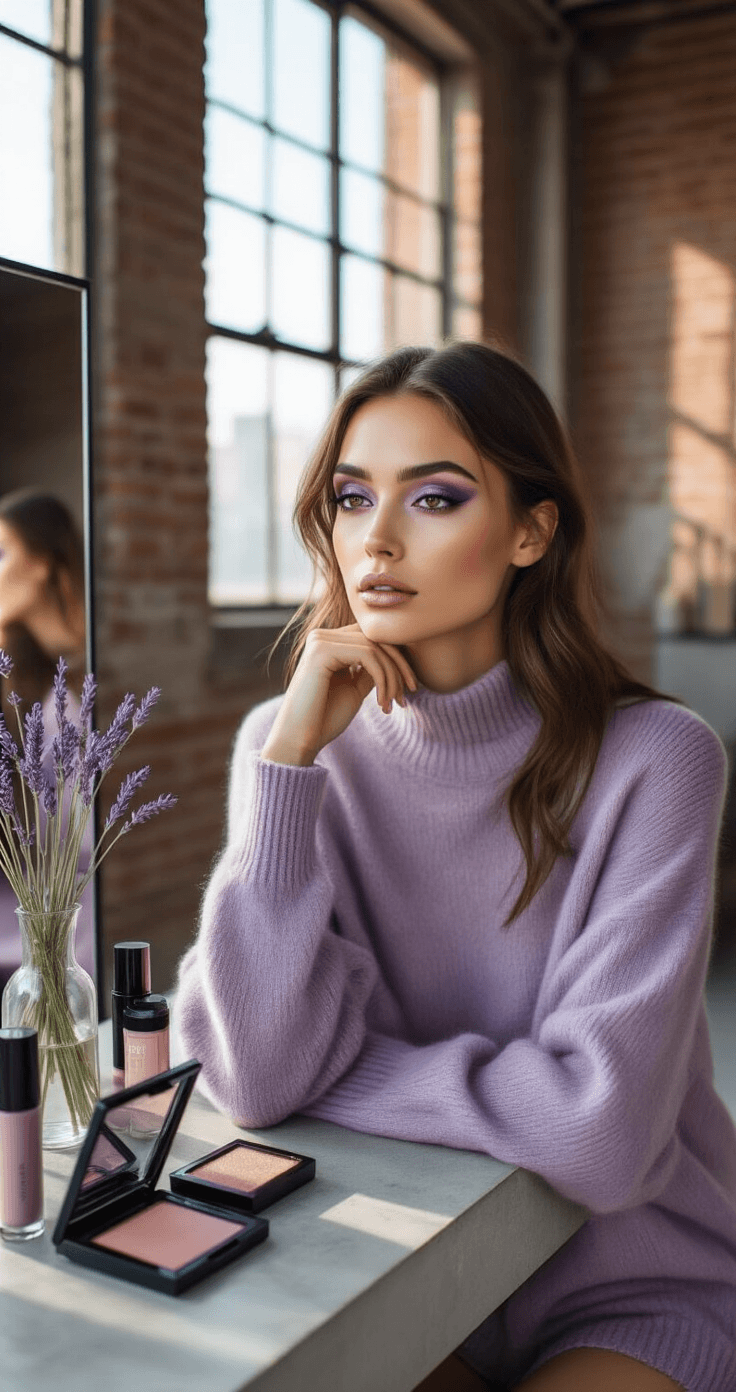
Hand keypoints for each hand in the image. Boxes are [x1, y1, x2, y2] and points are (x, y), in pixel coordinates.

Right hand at [260, 623, 417, 764]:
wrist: (299, 740)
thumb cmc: (325, 719)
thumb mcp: (356, 689)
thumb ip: (371, 670)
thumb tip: (395, 658)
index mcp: (329, 643)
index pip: (372, 638)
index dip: (397, 660)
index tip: (410, 689)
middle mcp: (322, 636)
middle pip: (377, 638)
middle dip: (400, 667)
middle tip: (410, 694)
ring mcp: (320, 640)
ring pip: (375, 647)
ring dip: (392, 677)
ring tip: (393, 703)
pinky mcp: (321, 651)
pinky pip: (367, 655)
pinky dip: (382, 678)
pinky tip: (381, 702)